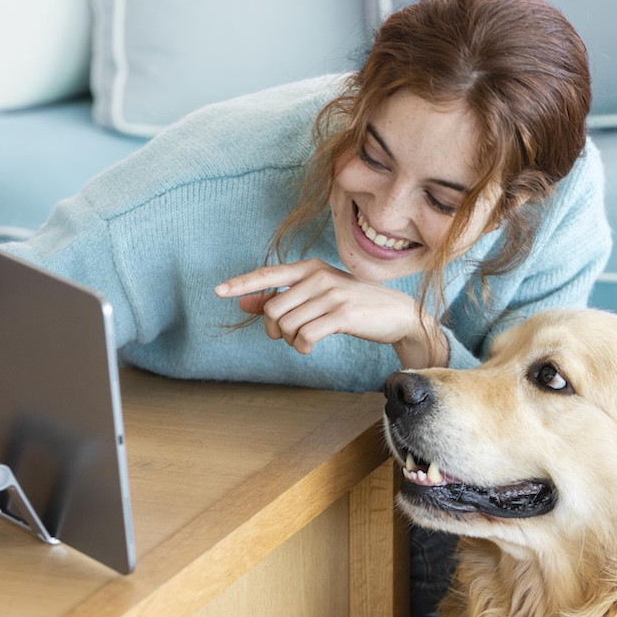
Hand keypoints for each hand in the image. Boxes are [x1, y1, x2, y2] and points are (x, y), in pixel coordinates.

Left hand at [215, 259, 449, 368]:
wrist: (397, 314)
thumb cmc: (353, 305)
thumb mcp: (318, 296)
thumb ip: (282, 297)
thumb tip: (244, 302)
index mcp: (311, 268)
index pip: (269, 274)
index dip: (242, 284)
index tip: (219, 291)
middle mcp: (319, 277)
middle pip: (273, 309)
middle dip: (273, 330)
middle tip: (288, 335)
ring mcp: (331, 295)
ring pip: (286, 325)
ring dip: (288, 340)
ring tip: (303, 339)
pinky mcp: (343, 315)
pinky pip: (304, 337)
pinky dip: (301, 347)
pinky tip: (309, 346)